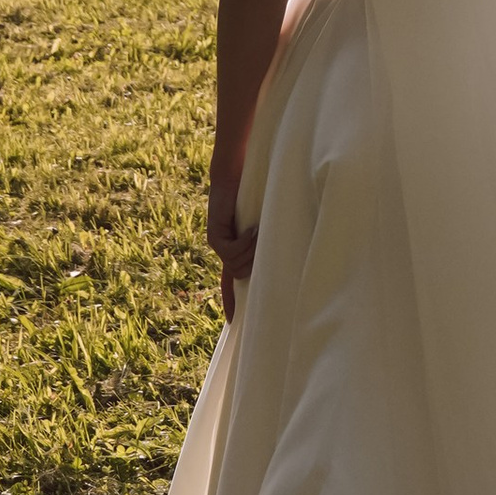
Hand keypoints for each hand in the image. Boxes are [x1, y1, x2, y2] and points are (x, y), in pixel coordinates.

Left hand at [206, 171, 257, 312]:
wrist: (233, 172)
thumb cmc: (254, 193)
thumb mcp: (263, 224)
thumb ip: (267, 241)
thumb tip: (281, 259)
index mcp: (234, 248)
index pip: (230, 280)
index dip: (230, 300)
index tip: (231, 322)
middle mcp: (224, 249)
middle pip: (239, 276)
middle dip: (252, 269)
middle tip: (263, 248)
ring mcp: (218, 243)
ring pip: (238, 266)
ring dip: (252, 251)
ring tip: (258, 230)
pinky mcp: (215, 236)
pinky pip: (233, 253)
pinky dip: (246, 243)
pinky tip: (252, 228)